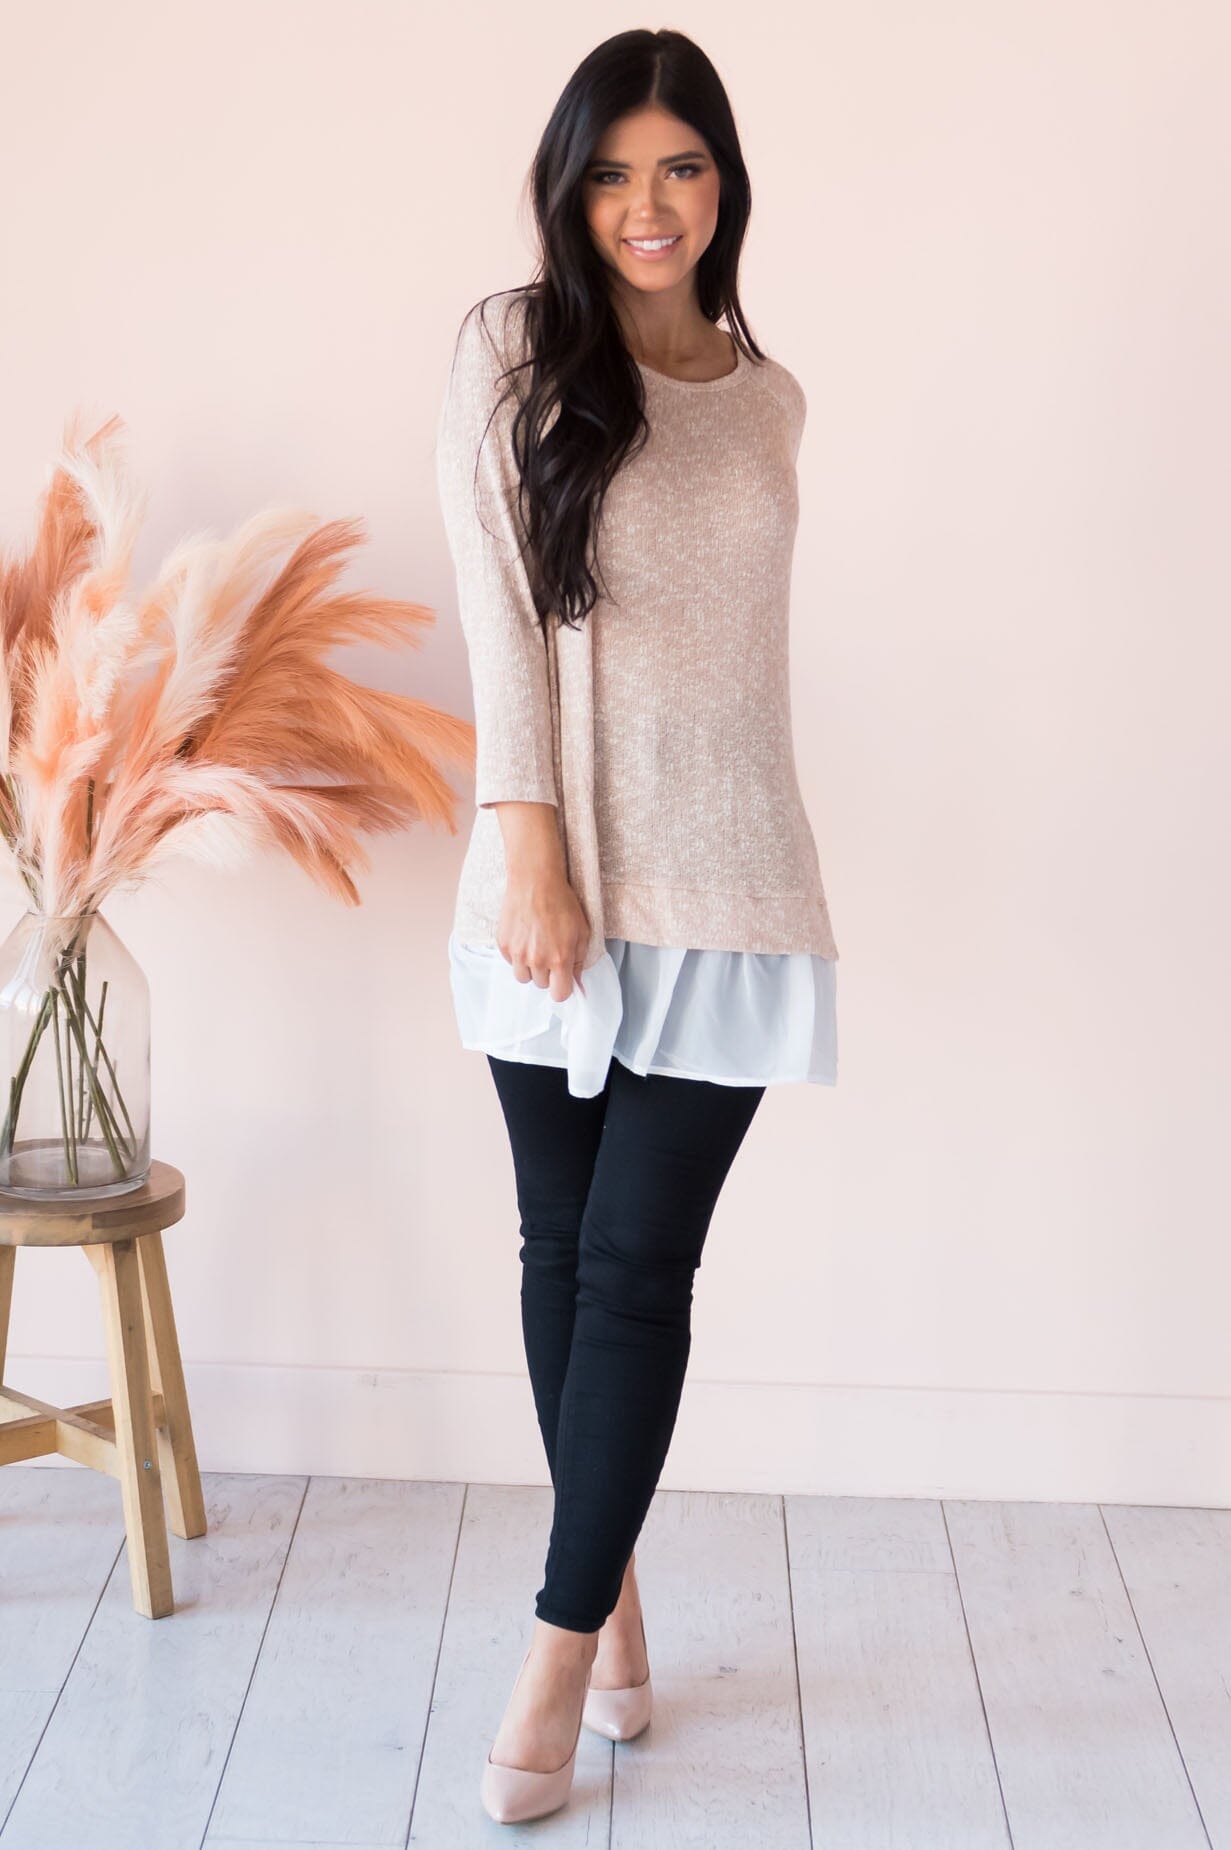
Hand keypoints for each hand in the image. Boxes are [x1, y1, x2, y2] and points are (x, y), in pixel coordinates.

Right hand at [497, 868, 591, 1002]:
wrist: (534, 882)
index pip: (559, 995)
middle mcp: (537, 960)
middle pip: (541, 985)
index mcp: (559, 959)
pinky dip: (517, 955)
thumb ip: (579, 961)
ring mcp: (517, 953)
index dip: (562, 989)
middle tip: (550, 953)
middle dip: (547, 974)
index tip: (562, 980)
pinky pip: (510, 961)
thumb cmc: (562, 903)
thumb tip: (578, 983)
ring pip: (523, 977)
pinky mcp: (503, 944)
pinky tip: (524, 938)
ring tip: (535, 948)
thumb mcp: (582, 931)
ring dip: (530, 968)